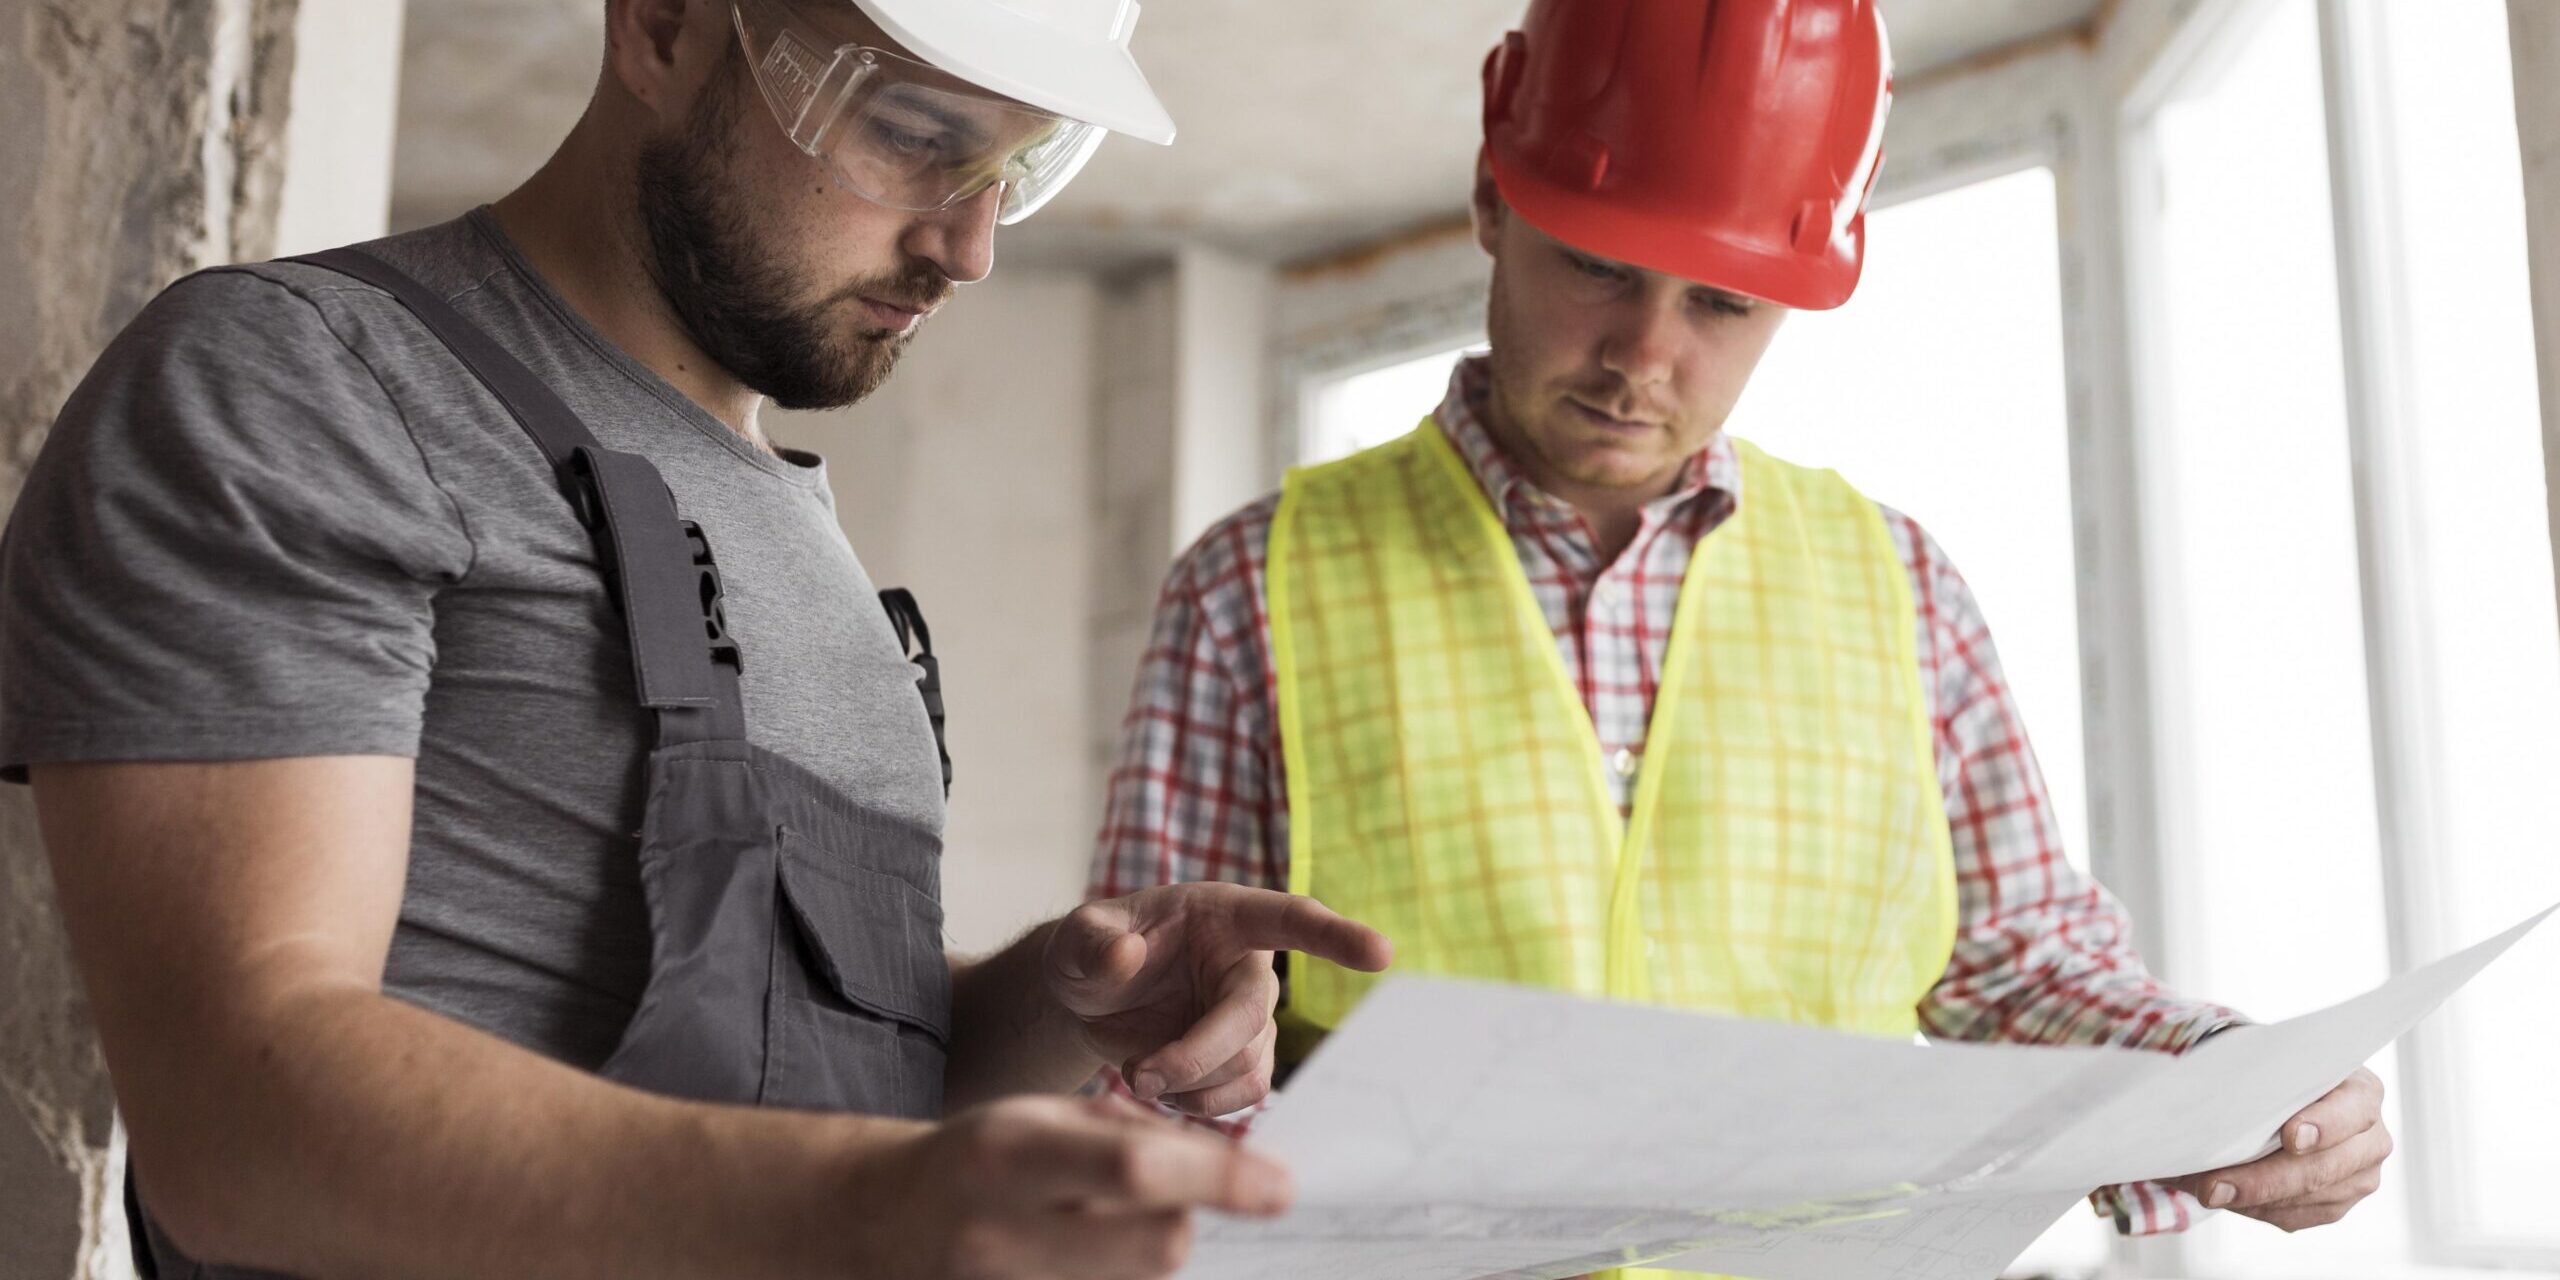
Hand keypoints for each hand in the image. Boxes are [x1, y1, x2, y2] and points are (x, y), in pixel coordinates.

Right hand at [852, 1093, 1291, 1279]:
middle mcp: (1004, 1236)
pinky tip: (1086, 1248)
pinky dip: (1119, 1275)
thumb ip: (1125, 1134)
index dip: (1218, 1177)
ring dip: (1149, 1250)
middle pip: (1157, 1245)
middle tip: (1173, 1192)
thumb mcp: (1036, 1119)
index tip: (1281, 1184)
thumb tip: (1228, 1158)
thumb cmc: (975, 1160)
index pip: (1136, 1171)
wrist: (879, 1226)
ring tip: (1100, 1222)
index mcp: (1007, 1157)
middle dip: (1187, 1214)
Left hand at [1043, 884, 1391, 1116]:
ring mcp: (1247, 1017)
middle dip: (1199, 1055)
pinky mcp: (1238, 1059)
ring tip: (1138, 1078)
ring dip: (1196, 1086)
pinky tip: (1161, 1093)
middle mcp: (1245, 965)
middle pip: (1254, 1018)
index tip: (1380, 953)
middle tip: (1139, 1074)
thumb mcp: (1076, 939)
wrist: (1086, 1002)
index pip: (1289, 918)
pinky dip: (1201, 1106)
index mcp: (1222, 916)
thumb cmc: (1089, 954)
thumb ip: (1093, 941)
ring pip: (1251, 1065)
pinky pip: (1243, 1094)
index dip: (1334, 937)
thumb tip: (1127, 955)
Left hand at [2165, 1066, 2391, 1230]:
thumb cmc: (2272, 1074)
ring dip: (2254, 1199)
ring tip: (2207, 1191)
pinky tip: (2229, 1199)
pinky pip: (2298, 1216)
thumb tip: (2203, 1106)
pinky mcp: (2337, 1202)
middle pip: (2326, 1166)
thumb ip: (2253, 1078)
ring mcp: (2360, 1175)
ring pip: (2311, 1198)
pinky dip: (2259, 1209)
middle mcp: (2371, 1136)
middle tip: (2213, 1186)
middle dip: (2266, 1180)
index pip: (2353, 1109)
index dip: (2324, 1125)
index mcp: (2362, 1091)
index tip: (2290, 1137)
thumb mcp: (2267, 1063)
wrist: (2277, 1095)